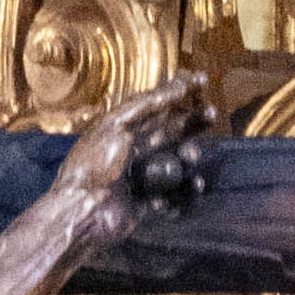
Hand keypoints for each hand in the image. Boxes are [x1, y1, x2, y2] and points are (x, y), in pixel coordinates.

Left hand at [26, 70, 214, 275]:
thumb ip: (147, 104)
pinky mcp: (148, 201)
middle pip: (173, 129)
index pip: (158, 104)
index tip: (202, 82)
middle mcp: (136, 148)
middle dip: (193, 120)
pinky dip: (186, 190)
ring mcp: (143, 175)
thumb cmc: (94, 166)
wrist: (83, 212)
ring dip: (189, 154)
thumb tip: (178, 86)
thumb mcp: (116, 125)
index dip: (180, 92)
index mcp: (125, 126)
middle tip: (210, 115)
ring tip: (190, 156)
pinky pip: (175, 194)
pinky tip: (194, 183)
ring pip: (177, 160)